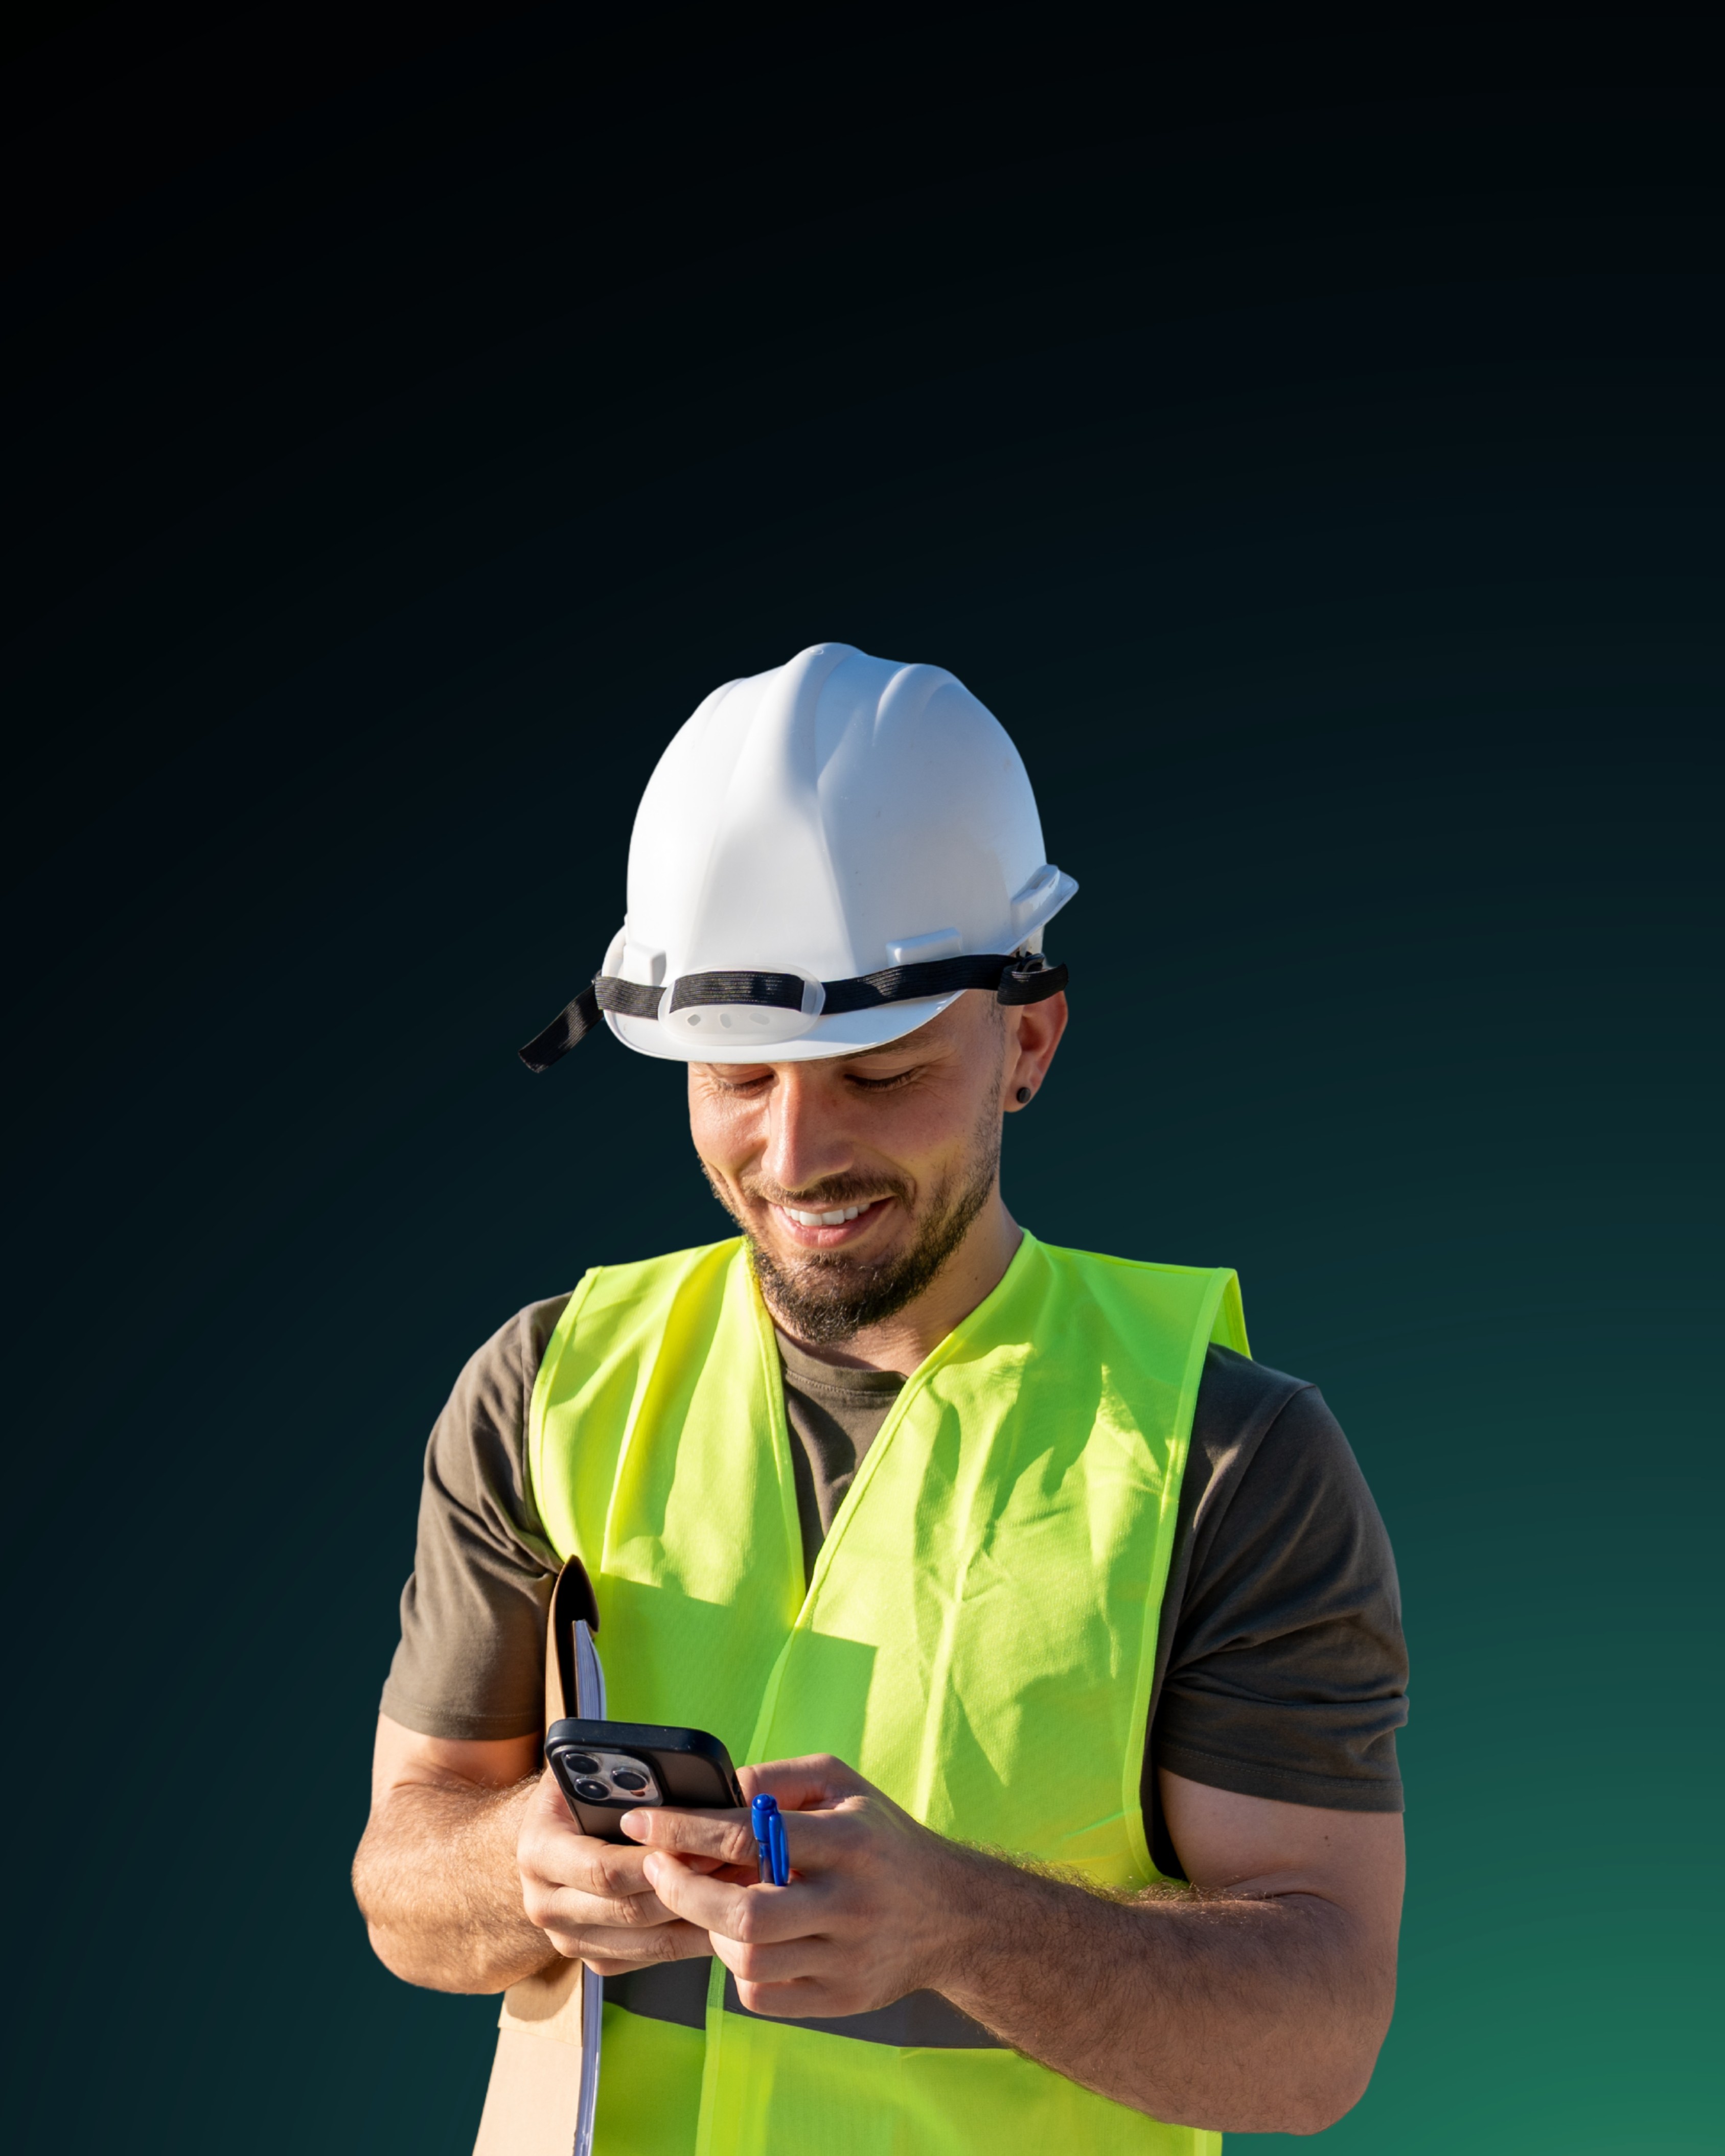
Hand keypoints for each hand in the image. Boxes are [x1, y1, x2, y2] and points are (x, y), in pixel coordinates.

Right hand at [516, 1764, 747, 1975]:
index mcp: (539, 1851)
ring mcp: (567, 1939)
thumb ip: (622, 1776)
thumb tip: (678, 1778)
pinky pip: (649, 1958)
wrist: (547, 1837)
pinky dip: (688, 1939)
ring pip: (645, 1943)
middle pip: (630, 1911)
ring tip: (739, 1894)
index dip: (659, 1860)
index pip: (605, 1869)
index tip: (705, 1847)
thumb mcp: (586, 1771)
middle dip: (687, 1891)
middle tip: (734, 1872)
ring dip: (697, 1920)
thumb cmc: (577, 1795)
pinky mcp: (594, 1959)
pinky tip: (720, 1917)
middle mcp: (545, 1903)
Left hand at [625, 1754, 978, 2017]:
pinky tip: (747, 1940)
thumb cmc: (881, 1837)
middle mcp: (850, 1902)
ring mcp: (846, 1958)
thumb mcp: (839, 1784)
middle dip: (683, 1892)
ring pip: (747, 1959)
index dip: (683, 1831)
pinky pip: (762, 1994)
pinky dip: (739, 1967)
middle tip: (657, 1870)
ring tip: (712, 1903)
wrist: (952, 1914)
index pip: (747, 1835)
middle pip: (742, 1914)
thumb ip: (773, 1781)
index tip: (640, 1822)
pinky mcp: (841, 2000)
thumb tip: (710, 1794)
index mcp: (849, 1839)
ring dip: (711, 1929)